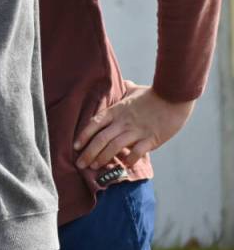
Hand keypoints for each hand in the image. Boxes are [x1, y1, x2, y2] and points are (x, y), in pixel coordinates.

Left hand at [74, 80, 194, 169]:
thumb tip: (124, 83)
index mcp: (116, 111)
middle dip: (88, 153)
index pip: (94, 124)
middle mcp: (122, 122)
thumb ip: (125, 89)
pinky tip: (123, 166)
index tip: (75, 147)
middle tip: (80, 164)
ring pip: (114, 147)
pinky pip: (136, 153)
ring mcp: (136, 131)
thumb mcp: (134, 90)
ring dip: (103, 158)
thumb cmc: (154, 94)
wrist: (174, 96)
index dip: (83, 136)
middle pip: (100, 139)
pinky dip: (128, 160)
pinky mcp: (151, 138)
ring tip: (95, 167)